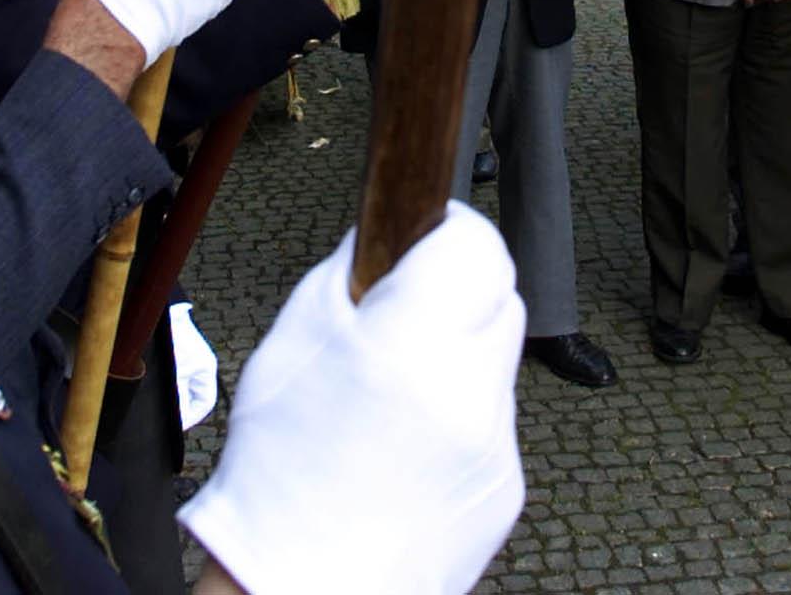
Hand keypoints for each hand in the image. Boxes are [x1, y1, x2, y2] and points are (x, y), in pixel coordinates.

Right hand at [179, 201, 525, 594]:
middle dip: (462, 288)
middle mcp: (469, 385)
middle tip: (409, 309)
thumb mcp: (292, 340)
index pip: (477, 245)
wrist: (305, 586)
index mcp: (412, 339)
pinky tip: (408, 444)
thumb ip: (349, 275)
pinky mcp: (508, 484)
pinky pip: (494, 421)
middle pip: (501, 295)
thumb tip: (386, 234)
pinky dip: (460, 416)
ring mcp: (497, 440)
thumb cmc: (282, 471)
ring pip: (498, 360)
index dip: (453, 231)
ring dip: (459, 354)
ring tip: (396, 390)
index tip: (429, 235)